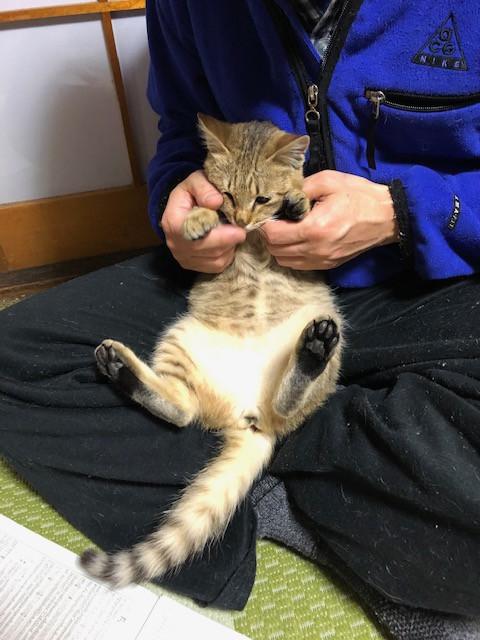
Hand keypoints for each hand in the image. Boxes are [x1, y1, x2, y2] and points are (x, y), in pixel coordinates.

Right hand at [161, 170, 245, 272]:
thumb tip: (216, 202)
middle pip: (209, 250)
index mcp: (172, 222)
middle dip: (229, 241)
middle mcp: (175, 243)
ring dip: (229, 247)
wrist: (182, 207)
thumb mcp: (195, 181)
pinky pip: (216, 266)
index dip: (221, 235)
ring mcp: (182, 257)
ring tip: (231, 232)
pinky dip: (226, 255)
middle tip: (242, 231)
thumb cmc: (191, 193)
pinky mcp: (191, 265)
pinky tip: (226, 243)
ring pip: (215, 259)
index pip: (198, 234)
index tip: (239, 230)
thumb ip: (204, 188)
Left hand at [262, 170, 397, 269]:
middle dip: (269, 235)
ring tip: (284, 229)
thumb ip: (301, 187)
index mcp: (314, 228)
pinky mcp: (327, 265)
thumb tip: (281, 195)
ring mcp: (321, 260)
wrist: (386, 218)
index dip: (265, 224)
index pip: (274, 235)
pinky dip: (290, 254)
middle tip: (274, 219)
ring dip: (278, 246)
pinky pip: (298, 265)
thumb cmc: (359, 197)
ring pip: (284, 260)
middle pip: (275, 250)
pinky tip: (296, 239)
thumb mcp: (329, 181)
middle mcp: (315, 249)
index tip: (268, 213)